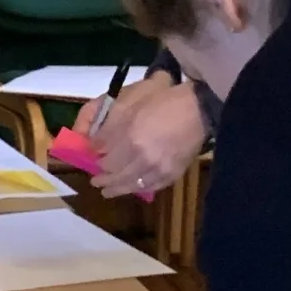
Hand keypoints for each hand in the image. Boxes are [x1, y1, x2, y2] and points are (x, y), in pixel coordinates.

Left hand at [87, 74, 206, 201]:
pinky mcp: (172, 174)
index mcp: (131, 138)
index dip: (97, 160)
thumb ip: (109, 125)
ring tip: (107, 192)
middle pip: (116, 175)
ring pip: (132, 185)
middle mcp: (143, 158)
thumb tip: (94, 144)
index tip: (92, 159)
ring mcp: (159, 169)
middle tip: (95, 181)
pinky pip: (151, 187)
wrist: (198, 108)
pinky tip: (132, 188)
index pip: (106, 158)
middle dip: (103, 179)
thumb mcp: (129, 102)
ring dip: (117, 189)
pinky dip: (139, 188)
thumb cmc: (162, 99)